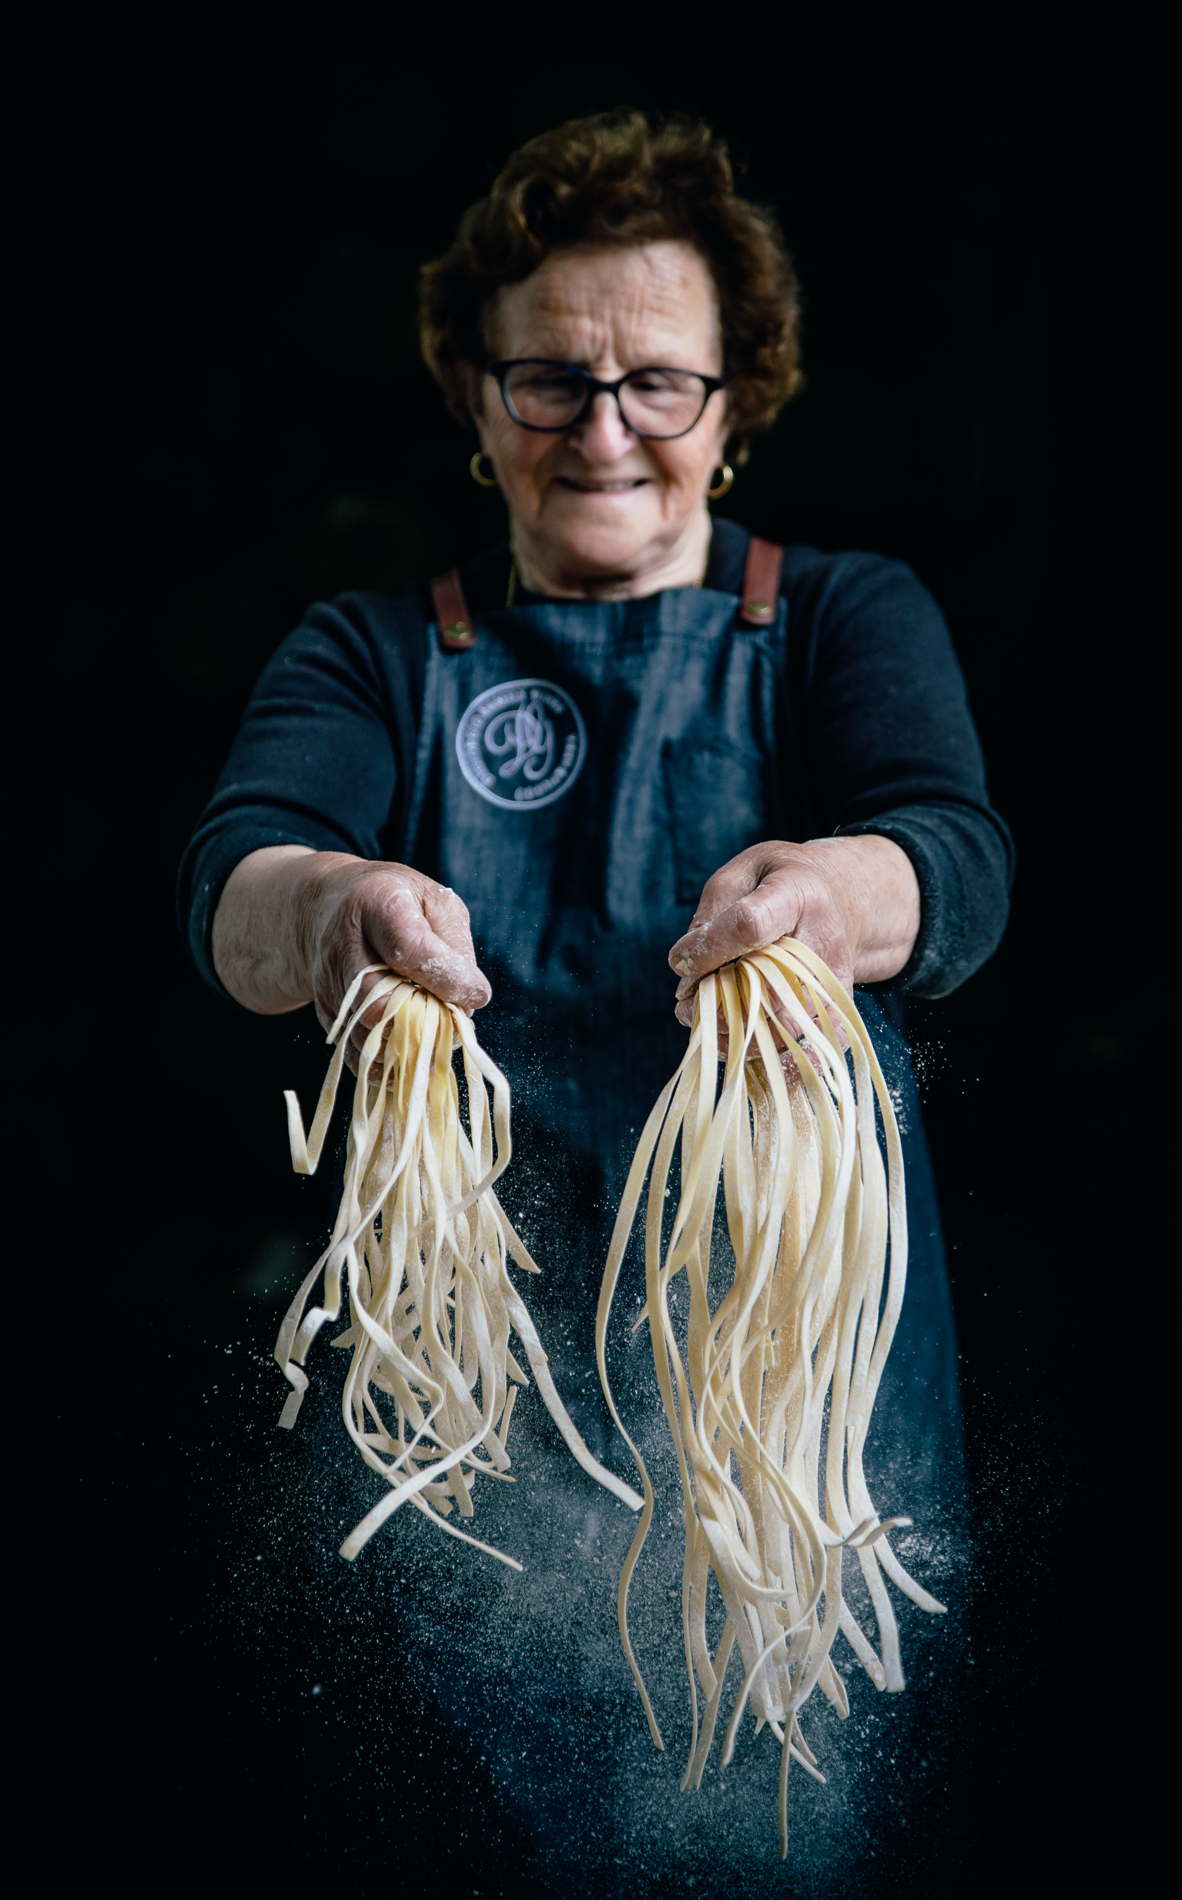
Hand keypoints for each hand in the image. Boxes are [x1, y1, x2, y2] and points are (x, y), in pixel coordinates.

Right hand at [213, 847, 490, 1070]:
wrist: (327, 911)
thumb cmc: (395, 903)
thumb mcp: (434, 902)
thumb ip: (454, 944)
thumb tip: (469, 998)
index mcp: (375, 904)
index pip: (409, 949)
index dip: (447, 979)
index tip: (475, 995)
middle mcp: (342, 946)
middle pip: (379, 1003)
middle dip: (426, 1022)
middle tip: (456, 1025)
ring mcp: (328, 983)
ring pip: (368, 1035)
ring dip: (410, 1046)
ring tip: (438, 1037)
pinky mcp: (327, 1013)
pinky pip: (357, 1052)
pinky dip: (389, 1062)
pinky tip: (411, 1052)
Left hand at [668, 836, 919, 1031]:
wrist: (839, 895)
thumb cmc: (778, 881)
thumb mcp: (739, 875)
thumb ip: (710, 916)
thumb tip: (686, 972)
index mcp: (795, 895)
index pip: (749, 925)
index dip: (709, 949)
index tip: (681, 962)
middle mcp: (821, 941)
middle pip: (768, 989)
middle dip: (717, 1006)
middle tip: (685, 1007)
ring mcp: (833, 979)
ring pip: (785, 1028)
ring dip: (735, 1037)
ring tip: (706, 1023)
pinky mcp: (838, 1008)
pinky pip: (811, 1048)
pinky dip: (773, 1058)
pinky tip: (741, 1045)